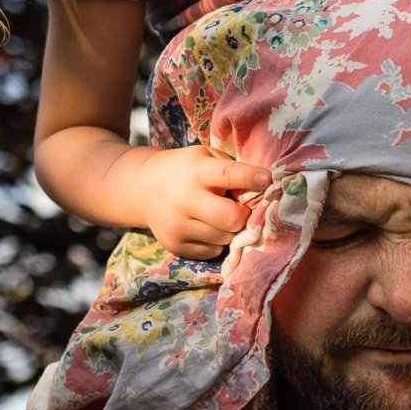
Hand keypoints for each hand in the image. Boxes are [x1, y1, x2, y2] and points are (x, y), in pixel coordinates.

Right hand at [127, 147, 272, 259]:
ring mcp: (177, 226)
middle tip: (238, 208)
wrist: (142, 188)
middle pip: (231, 218)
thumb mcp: (206, 158)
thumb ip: (232, 171)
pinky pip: (213, 251)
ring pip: (225, 238)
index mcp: (196, 171)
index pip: (226, 175)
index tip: (268, 179)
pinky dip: (216, 241)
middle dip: (242, 215)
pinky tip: (204, 226)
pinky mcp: (175, 245)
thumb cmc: (186, 170)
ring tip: (215, 215)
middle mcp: (185, 200)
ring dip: (229, 229)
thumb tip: (261, 193)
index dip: (249, 178)